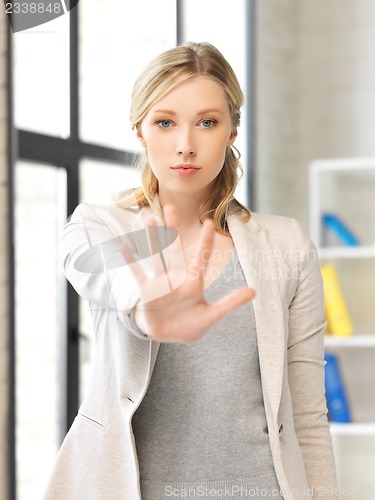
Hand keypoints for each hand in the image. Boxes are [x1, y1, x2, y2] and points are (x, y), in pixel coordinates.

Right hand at [123, 206, 254, 343]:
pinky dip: (131, 263)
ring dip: (152, 239)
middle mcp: (176, 278)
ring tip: (148, 219)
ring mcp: (160, 284)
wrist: (168, 337)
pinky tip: (124, 247)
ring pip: (156, 257)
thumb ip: (231, 303)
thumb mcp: (212, 316)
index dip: (205, 241)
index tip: (209, 222)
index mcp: (193, 284)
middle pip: (174, 250)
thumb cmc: (189, 325)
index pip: (201, 258)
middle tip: (171, 206)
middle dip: (172, 229)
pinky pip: (138, 275)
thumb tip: (255, 291)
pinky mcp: (146, 293)